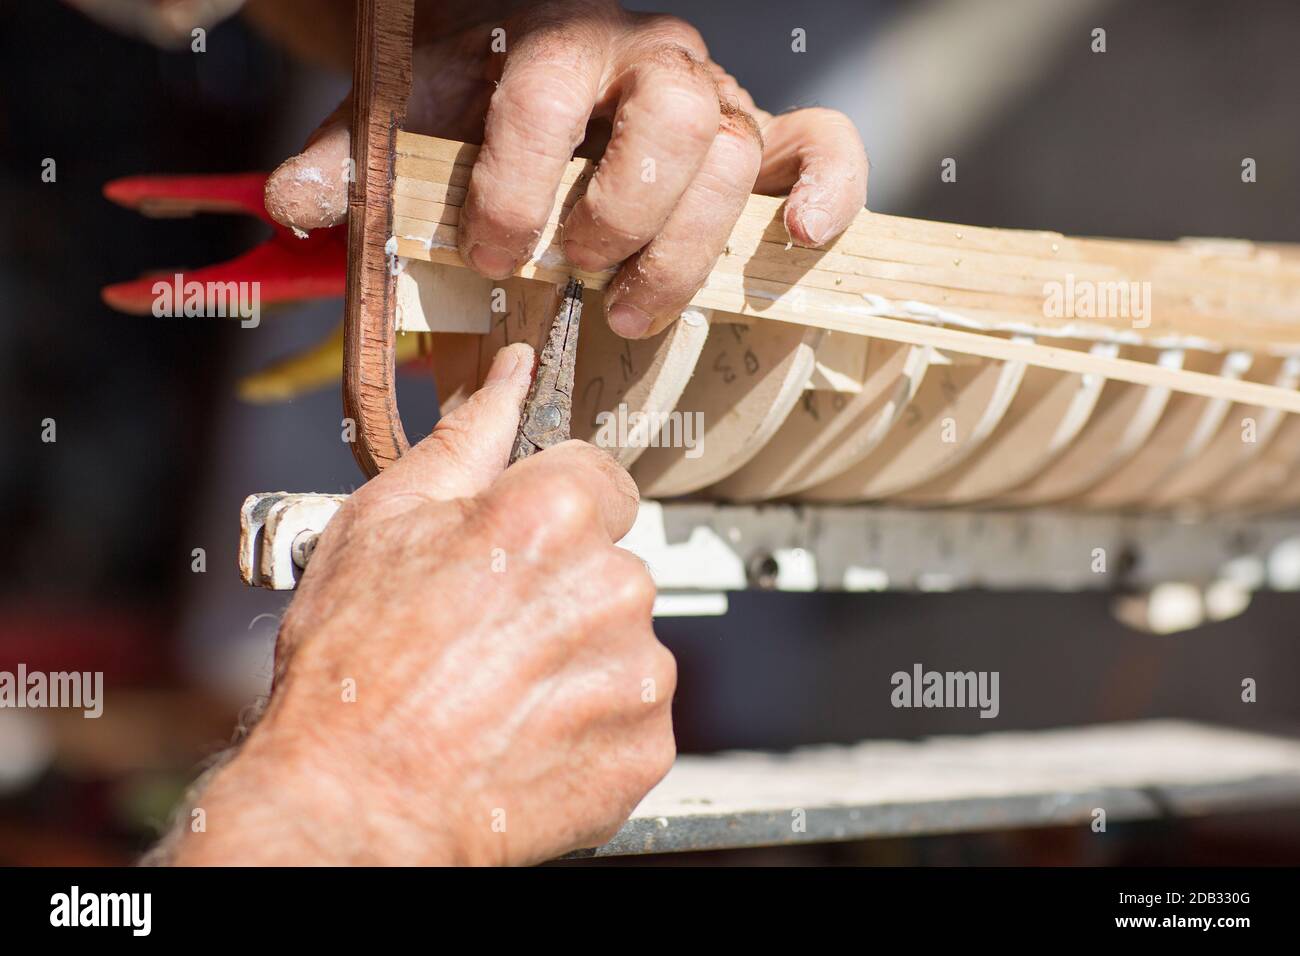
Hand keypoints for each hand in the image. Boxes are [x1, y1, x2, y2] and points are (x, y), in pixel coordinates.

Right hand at [172, 343, 674, 864]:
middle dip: (563, 586)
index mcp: (555, 514)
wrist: (355, 804)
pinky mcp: (645, 744)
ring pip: (624, 637)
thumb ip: (467, 436)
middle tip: (488, 630)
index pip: (599, 478)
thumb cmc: (353, 671)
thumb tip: (511, 374)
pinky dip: (593, 720)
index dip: (551, 511)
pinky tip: (528, 729)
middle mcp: (613, 586)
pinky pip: (634, 711)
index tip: (517, 549)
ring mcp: (637, 671)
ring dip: (579, 655)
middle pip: (611, 562)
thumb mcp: (384, 522)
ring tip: (501, 689)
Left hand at [262, 0, 867, 338]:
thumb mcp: (409, 122)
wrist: (529, 62)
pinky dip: (827, 189)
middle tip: (573, 276)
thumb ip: (358, 160)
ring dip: (687, 247)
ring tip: (630, 311)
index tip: (495, 254)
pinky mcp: (760, 137)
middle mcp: (649, 58)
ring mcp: (714, 97)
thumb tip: (296, 203)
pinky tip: (792, 239)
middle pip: (672, 121)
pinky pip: (822, 145)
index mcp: (556, 40)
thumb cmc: (474, 101)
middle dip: (620, 216)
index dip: (521, 183)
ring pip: (737, 156)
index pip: (550, 96)